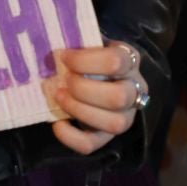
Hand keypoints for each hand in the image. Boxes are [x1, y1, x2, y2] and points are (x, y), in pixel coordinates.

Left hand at [47, 40, 148, 155]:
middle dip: (84, 89)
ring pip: (114, 124)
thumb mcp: (90, 41)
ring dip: (79, 110)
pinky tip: (57, 123)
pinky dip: (71, 137)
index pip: (116, 61)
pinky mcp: (107, 136)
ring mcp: (125, 116)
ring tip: (58, 96)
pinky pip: (93, 144)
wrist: (98, 72)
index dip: (85, 60)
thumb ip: (79, 41)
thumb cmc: (90, 54)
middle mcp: (135, 90)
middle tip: (64, 80)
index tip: (64, 56)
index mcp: (130, 61)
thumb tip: (51, 41)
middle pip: (119, 97)